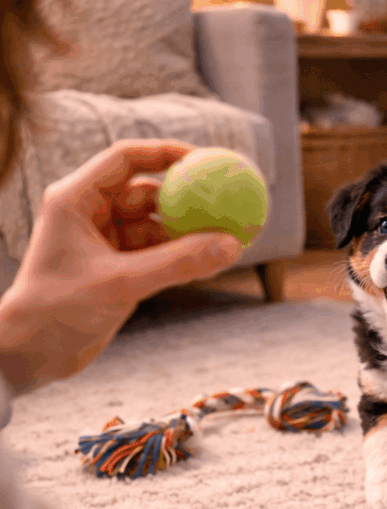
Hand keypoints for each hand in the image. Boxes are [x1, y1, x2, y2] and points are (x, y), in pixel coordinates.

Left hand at [0, 139, 242, 393]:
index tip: (207, 160)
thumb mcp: (121, 283)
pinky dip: (182, 256)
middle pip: (148, 192)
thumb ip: (178, 263)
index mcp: (76, 198)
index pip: (127, 158)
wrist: (31, 355)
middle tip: (227, 199)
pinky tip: (211, 261)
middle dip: (187, 198)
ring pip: (156, 226)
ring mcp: (105, 242)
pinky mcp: (116, 269)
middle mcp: (90, 214)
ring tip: (227, 238)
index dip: (167, 154)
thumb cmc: (58, 310)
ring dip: (188, 233)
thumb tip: (232, 245)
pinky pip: (157, 253)